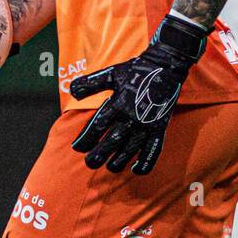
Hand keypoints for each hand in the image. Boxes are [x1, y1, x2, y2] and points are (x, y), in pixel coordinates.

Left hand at [68, 14, 206, 173]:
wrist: (165, 67)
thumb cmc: (135, 70)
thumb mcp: (111, 73)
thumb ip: (91, 83)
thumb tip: (72, 92)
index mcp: (118, 103)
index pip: (98, 126)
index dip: (86, 139)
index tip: (76, 147)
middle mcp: (131, 116)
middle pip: (112, 141)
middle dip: (99, 155)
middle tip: (90, 163)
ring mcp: (146, 124)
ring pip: (130, 149)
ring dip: (118, 160)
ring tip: (110, 167)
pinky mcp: (159, 128)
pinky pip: (153, 149)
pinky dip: (146, 162)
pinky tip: (136, 170)